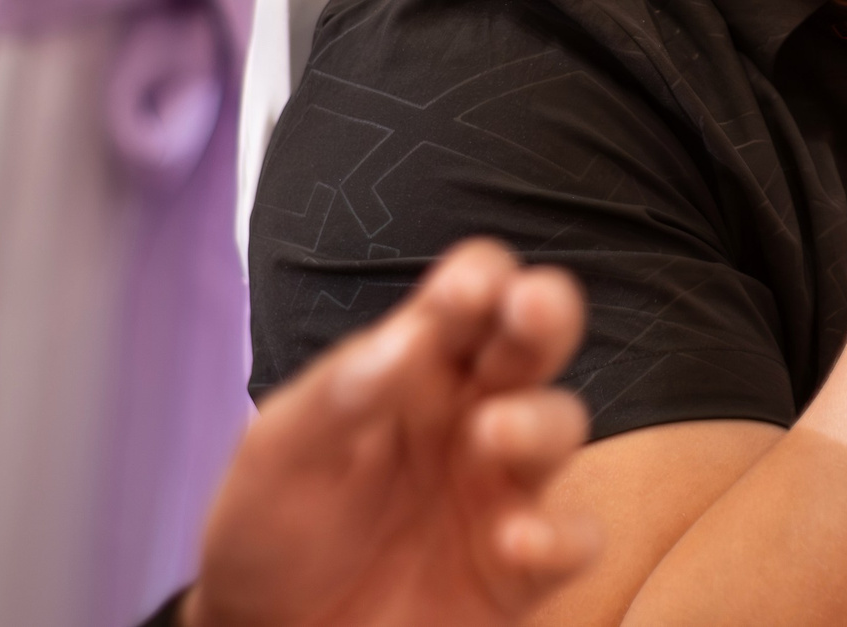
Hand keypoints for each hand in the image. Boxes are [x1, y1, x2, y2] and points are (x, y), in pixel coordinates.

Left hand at [183, 243, 599, 626]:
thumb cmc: (273, 526)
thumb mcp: (278, 453)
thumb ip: (337, 393)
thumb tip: (408, 333)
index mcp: (417, 366)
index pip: (469, 295)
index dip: (479, 277)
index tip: (461, 289)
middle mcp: (474, 412)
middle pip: (535, 339)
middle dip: (545, 311)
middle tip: (528, 307)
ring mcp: (501, 488)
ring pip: (562, 425)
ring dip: (539, 420)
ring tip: (491, 433)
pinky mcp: (519, 569)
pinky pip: (574, 541)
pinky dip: (558, 536)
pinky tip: (514, 540)